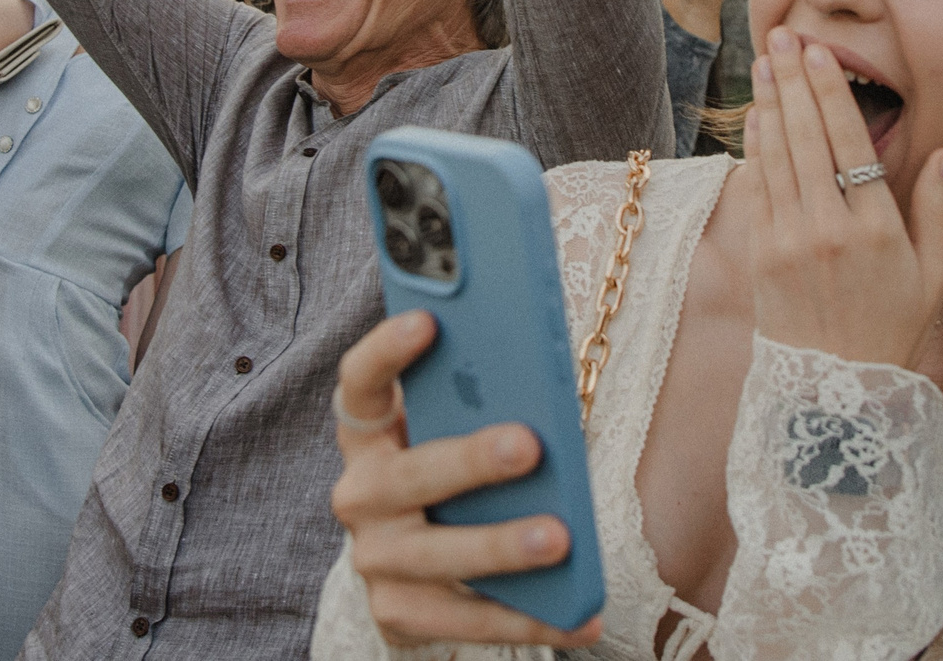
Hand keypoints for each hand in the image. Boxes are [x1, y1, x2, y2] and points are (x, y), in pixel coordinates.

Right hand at [327, 312, 603, 649]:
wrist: (416, 570)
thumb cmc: (454, 475)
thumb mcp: (453, 432)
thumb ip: (479, 404)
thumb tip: (542, 373)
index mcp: (369, 435)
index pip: (360, 383)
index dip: (386, 351)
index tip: (428, 320)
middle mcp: (360, 495)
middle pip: (409, 476)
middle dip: (469, 460)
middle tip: (528, 445)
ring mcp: (375, 559)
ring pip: (439, 555)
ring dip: (501, 547)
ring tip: (561, 538)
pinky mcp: (400, 614)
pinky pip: (466, 621)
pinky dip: (528, 620)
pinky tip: (582, 615)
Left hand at [742, 30, 942, 368]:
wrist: (836, 397)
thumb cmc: (893, 333)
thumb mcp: (934, 276)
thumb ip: (935, 210)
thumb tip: (940, 153)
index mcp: (878, 230)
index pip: (850, 142)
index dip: (831, 92)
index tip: (821, 53)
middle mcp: (830, 229)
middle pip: (807, 136)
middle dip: (794, 81)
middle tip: (784, 37)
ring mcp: (790, 242)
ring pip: (776, 155)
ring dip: (769, 103)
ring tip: (765, 62)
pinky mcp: (762, 257)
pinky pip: (757, 188)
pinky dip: (755, 147)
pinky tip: (756, 116)